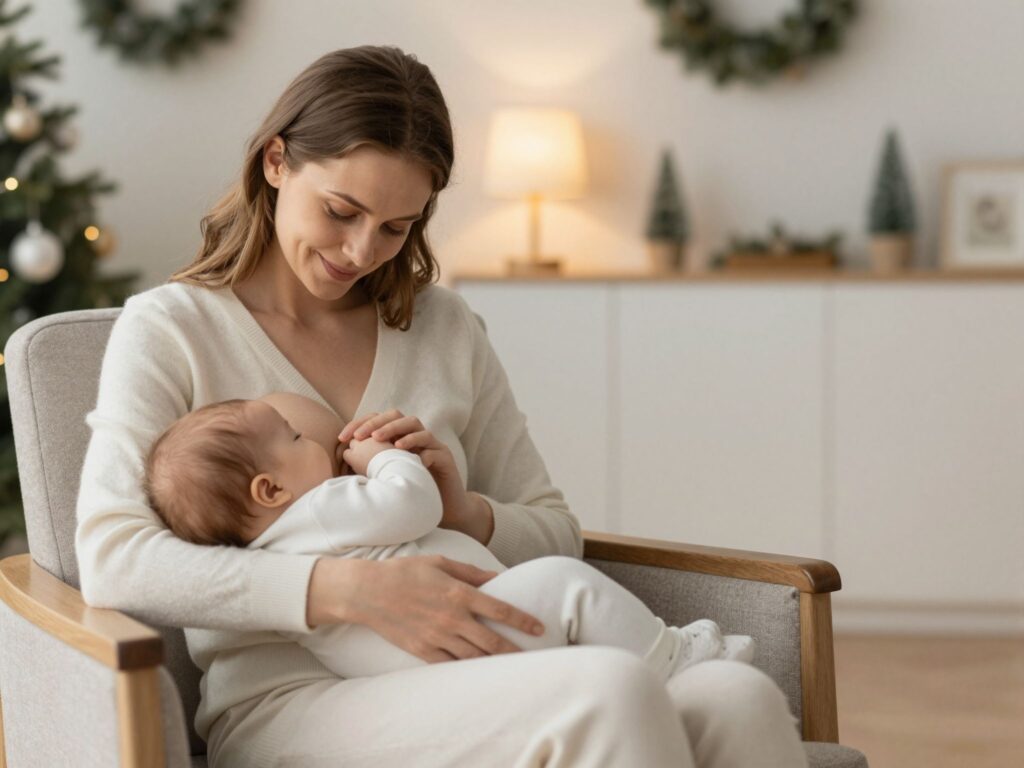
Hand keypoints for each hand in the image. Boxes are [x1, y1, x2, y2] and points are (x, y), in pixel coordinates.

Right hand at [308, 555, 545, 661]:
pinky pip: (451, 665)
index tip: (539, 628)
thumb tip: (498, 578)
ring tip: (513, 668)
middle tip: (534, 656)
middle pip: (492, 641)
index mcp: (458, 594)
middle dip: (516, 650)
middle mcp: (451, 619)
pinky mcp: (423, 651)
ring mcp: (437, 637)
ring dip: (495, 663)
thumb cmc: (405, 572)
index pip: (499, 610)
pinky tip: (481, 673)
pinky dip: (467, 670)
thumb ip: (472, 573)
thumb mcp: (440, 563)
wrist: (367, 592)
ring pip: (474, 657)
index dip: (522, 620)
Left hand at [339, 410, 478, 531]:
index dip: (361, 424)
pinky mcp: (446, 460)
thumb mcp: (387, 476)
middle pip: (400, 417)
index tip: (342, 437)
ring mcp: (433, 447)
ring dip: (401, 433)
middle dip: (379, 423)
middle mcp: (417, 438)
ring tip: (386, 443)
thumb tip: (346, 455)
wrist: (441, 510)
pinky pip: (436, 451)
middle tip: (361, 437)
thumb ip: (371, 464)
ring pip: (420, 429)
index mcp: (401, 438)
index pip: (380, 420)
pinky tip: (415, 462)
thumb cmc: (410, 492)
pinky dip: (425, 454)